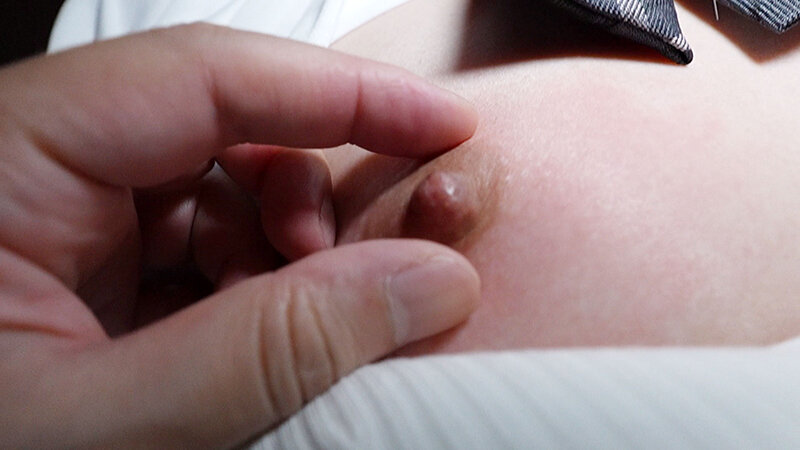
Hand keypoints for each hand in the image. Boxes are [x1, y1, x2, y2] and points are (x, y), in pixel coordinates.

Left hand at [0, 24, 478, 447]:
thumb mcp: (110, 427)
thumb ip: (272, 351)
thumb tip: (429, 282)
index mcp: (1, 161)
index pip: (200, 76)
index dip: (341, 93)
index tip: (441, 126)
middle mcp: (33, 171)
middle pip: (220, 130)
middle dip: (317, 193)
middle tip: (385, 260)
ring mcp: (64, 221)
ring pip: (222, 193)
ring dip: (288, 253)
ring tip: (307, 322)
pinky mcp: (88, 271)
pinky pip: (203, 248)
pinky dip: (257, 289)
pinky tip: (260, 339)